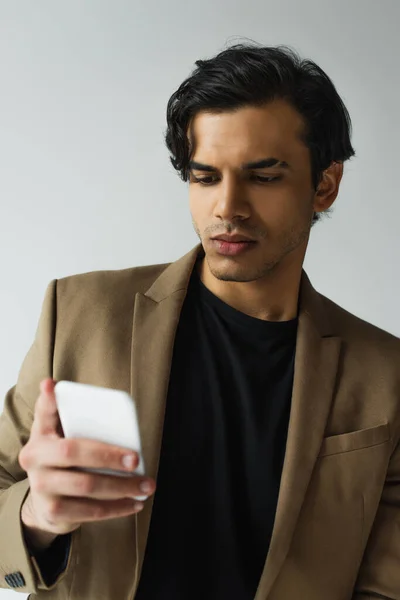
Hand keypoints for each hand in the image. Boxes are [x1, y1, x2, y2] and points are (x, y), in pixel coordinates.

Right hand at [19, 378, 154, 547]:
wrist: (45, 503)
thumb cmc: (64, 462)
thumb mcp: (63, 438)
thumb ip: (77, 421)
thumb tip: (90, 404)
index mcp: (40, 434)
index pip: (43, 411)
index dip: (48, 399)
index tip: (52, 385)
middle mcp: (34, 458)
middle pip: (73, 453)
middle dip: (108, 456)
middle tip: (136, 459)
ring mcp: (41, 486)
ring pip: (86, 486)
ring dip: (122, 486)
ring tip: (146, 484)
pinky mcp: (53, 512)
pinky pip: (90, 511)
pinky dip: (117, 508)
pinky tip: (134, 502)